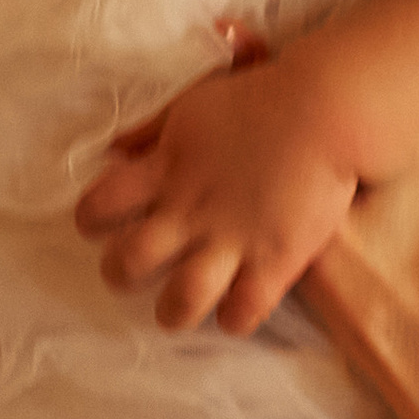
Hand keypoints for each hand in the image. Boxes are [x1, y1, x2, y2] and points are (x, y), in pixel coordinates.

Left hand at [76, 54, 358, 336]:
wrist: (326, 109)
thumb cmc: (259, 99)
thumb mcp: (192, 104)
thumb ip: (151, 131)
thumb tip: (113, 150)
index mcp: (165, 171)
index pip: (99, 206)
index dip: (92, 219)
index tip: (102, 222)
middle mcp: (190, 211)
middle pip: (129, 262)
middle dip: (121, 274)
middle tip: (134, 271)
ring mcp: (233, 240)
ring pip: (181, 299)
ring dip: (172, 311)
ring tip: (175, 310)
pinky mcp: (275, 261)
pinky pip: (243, 312)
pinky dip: (233, 319)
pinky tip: (232, 310)